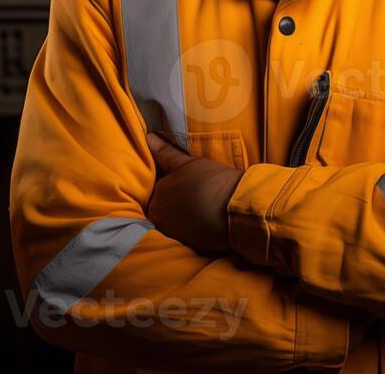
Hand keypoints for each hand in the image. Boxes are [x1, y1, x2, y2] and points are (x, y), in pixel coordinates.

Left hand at [146, 132, 242, 255]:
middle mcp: (159, 216)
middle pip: (161, 210)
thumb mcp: (189, 163)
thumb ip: (166, 153)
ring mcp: (171, 233)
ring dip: (180, 220)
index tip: (186, 189)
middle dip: (173, 206)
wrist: (236, 207)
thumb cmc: (213, 181)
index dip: (171, 190)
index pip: (157, 192)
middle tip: (194, 200)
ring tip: (199, 213)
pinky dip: (189, 232)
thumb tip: (148, 137)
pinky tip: (202, 225)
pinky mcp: (185, 246)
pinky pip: (182, 237)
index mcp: (158, 194)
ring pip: (171, 224)